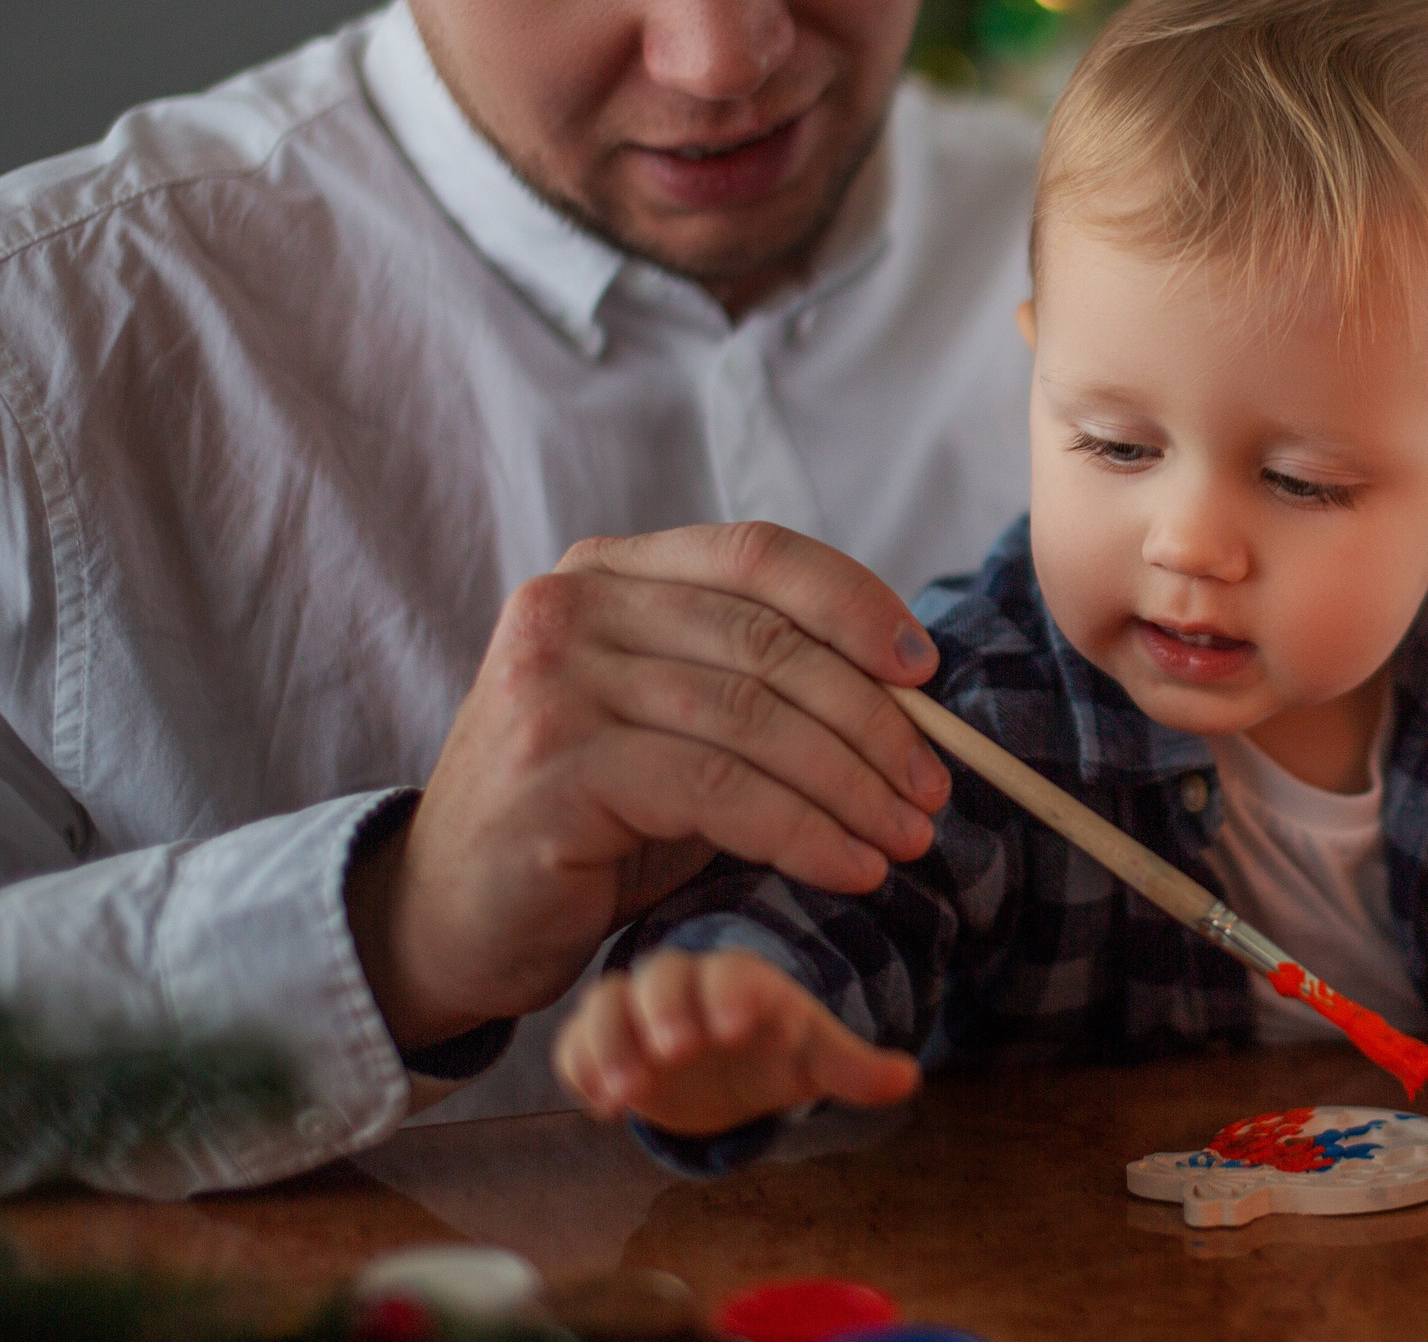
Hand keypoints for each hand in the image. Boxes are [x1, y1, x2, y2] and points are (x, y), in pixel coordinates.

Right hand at [348, 521, 949, 1050]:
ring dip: (853, 785)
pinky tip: (851, 867)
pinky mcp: (557, 766)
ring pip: (756, 720)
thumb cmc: (589, 822)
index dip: (857, 605)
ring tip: (908, 835)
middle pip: (769, 643)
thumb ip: (757, 685)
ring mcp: (554, 681)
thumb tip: (912, 686)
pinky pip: (721, 792)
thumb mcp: (675, 727)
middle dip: (874, 719)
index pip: (759, 554)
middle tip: (935, 785)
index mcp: (606, 572)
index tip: (926, 673)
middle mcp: (571, 606)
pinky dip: (804, 832)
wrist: (450, 917)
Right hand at [553, 947, 919, 1137]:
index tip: (738, 1024)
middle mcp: (686, 985)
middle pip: (664, 979)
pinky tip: (598, 1106)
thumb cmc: (771, 1049)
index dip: (734, 993)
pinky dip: (579, 1068)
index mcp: (742, 980)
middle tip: (676, 1051)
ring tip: (625, 1092)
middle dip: (666, 1011)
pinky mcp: (601, 1041)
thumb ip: (853, 1069)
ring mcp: (637, 1011)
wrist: (722, 1065)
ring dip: (611, 1044)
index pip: (734, 974)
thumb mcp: (812, 1057)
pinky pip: (575, 1043)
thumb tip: (908, 1078)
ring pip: (609, 1005)